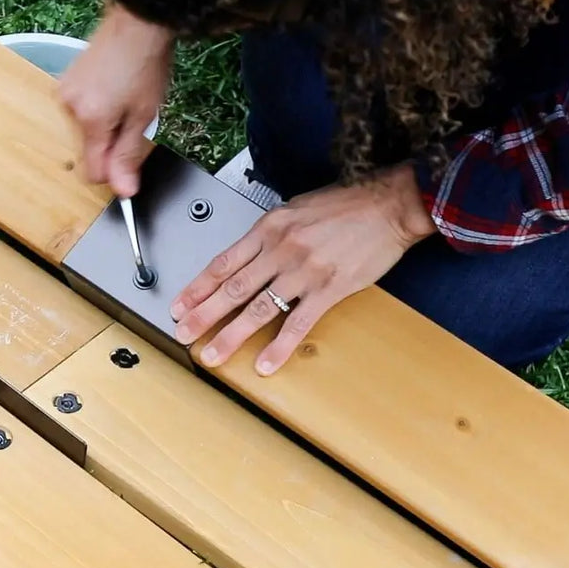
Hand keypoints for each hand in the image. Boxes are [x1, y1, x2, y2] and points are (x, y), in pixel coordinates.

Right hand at [58, 2, 173, 196]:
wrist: (139, 20)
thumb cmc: (146, 63)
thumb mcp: (144, 116)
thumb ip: (129, 156)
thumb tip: (122, 191)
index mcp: (90, 120)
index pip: (92, 171)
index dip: (114, 171)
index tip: (130, 158)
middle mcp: (69, 107)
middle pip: (89, 148)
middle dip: (111, 141)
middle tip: (133, 115)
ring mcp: (65, 91)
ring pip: (86, 128)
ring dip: (104, 122)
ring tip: (125, 96)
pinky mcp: (66, 79)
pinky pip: (81, 109)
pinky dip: (97, 106)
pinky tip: (114, 86)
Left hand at [170, 164, 436, 374]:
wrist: (388, 205)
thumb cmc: (346, 204)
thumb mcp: (296, 208)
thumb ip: (270, 233)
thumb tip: (247, 255)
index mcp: (269, 228)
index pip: (222, 263)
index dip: (197, 288)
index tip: (180, 305)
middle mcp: (281, 249)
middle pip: (232, 288)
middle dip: (203, 315)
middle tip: (183, 333)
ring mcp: (304, 271)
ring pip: (258, 309)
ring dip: (231, 335)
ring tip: (212, 353)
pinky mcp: (329, 289)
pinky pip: (298, 323)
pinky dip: (279, 347)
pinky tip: (265, 363)